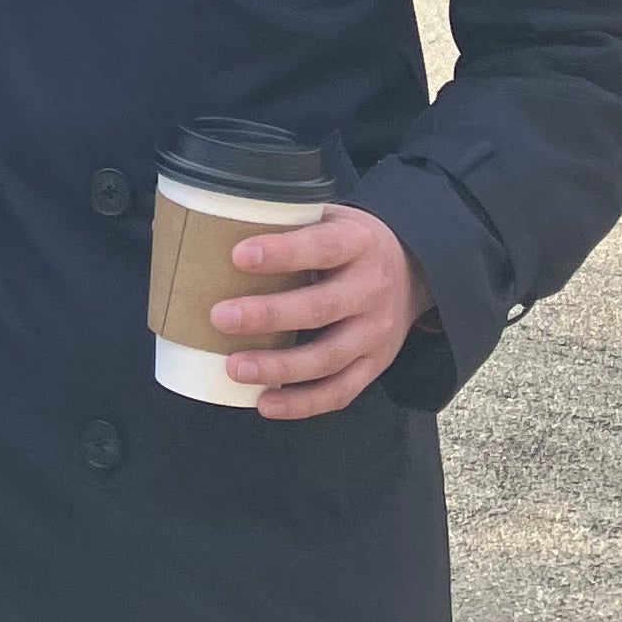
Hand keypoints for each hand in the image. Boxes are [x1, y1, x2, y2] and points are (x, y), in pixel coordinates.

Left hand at [213, 204, 430, 419]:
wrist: (412, 269)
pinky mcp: (374, 365)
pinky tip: (266, 403)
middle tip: (221, 318)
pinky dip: (302, 403)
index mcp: (357, 243)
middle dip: (268, 316)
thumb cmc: (348, 243)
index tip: (238, 256)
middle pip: (320, 308)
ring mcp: (375, 333)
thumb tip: (209, 226)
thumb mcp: (328, 218)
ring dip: (279, 368)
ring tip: (235, 368)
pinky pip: (340, 392)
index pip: (321, 247)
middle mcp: (371, 289)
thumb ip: (286, 223)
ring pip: (328, 358)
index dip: (281, 253)